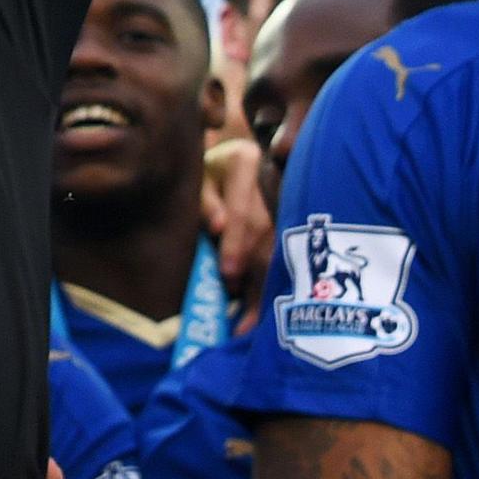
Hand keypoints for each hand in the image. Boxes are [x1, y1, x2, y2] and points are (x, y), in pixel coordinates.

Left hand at [199, 136, 276, 308]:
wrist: (214, 163)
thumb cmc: (198, 173)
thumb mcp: (193, 181)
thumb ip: (204, 202)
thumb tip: (218, 227)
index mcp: (243, 160)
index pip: (242, 209)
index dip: (235, 242)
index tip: (227, 272)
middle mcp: (269, 177)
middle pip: (264, 231)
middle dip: (250, 267)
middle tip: (235, 300)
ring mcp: (282, 198)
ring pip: (277, 245)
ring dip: (262, 282)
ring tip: (248, 317)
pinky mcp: (286, 220)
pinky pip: (280, 254)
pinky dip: (268, 284)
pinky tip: (258, 311)